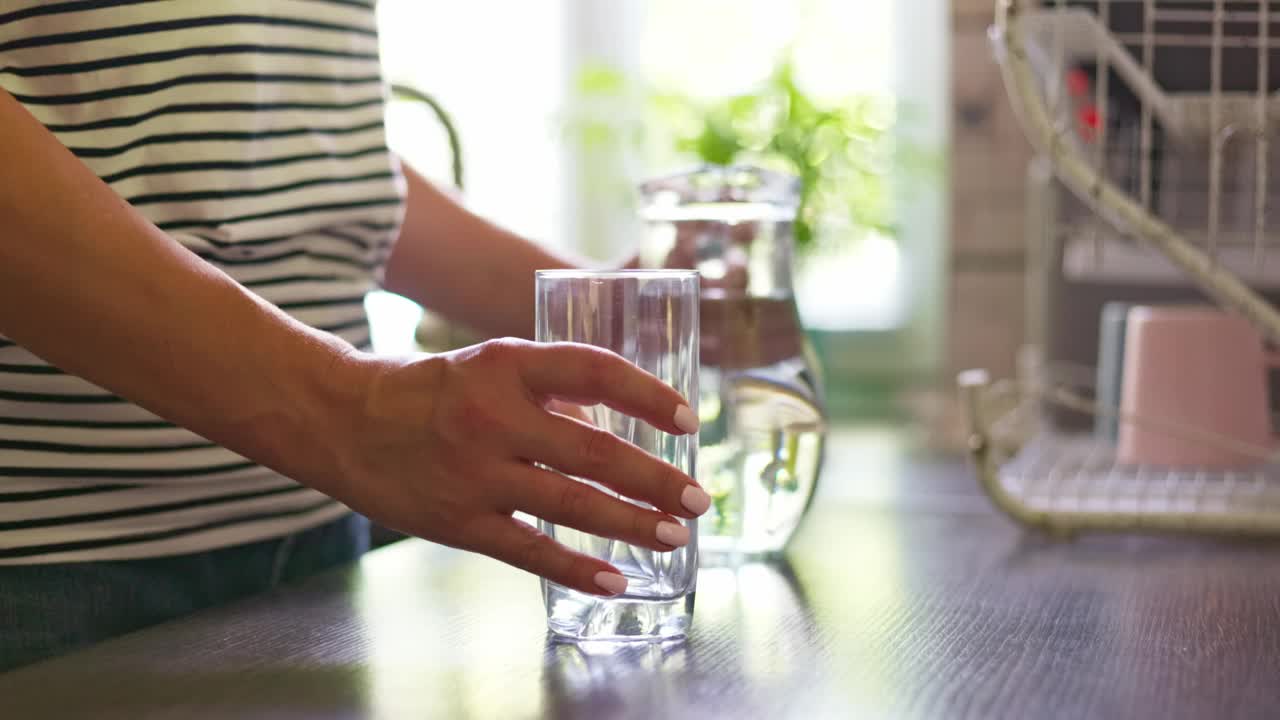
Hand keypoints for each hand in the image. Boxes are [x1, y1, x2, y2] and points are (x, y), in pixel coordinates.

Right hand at [324, 339, 708, 596]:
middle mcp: (493, 416)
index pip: (595, 371)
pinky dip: (578, 567)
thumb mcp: (489, 366)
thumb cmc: (429, 391)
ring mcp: (475, 473)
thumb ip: (550, 391)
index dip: (649, 395)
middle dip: (656, 479)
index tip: (689, 420)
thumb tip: (616, 425)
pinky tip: (617, 579)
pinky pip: (530, 549)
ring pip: (572, 504)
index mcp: (506, 364)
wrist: (343, 421)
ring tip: (675, 536)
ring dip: (632, 523)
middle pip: (594, 451)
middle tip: (698, 498)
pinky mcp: (458, 520)